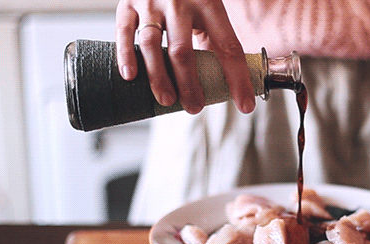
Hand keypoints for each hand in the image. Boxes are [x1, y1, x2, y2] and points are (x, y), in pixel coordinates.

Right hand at [115, 0, 255, 114]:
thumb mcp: (208, 6)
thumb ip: (216, 36)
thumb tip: (231, 80)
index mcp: (209, 4)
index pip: (227, 47)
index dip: (238, 79)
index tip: (245, 104)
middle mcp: (179, 2)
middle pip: (183, 50)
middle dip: (190, 84)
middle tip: (195, 107)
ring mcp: (151, 2)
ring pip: (152, 45)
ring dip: (159, 77)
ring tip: (167, 100)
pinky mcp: (127, 3)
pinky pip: (124, 32)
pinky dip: (126, 55)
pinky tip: (131, 76)